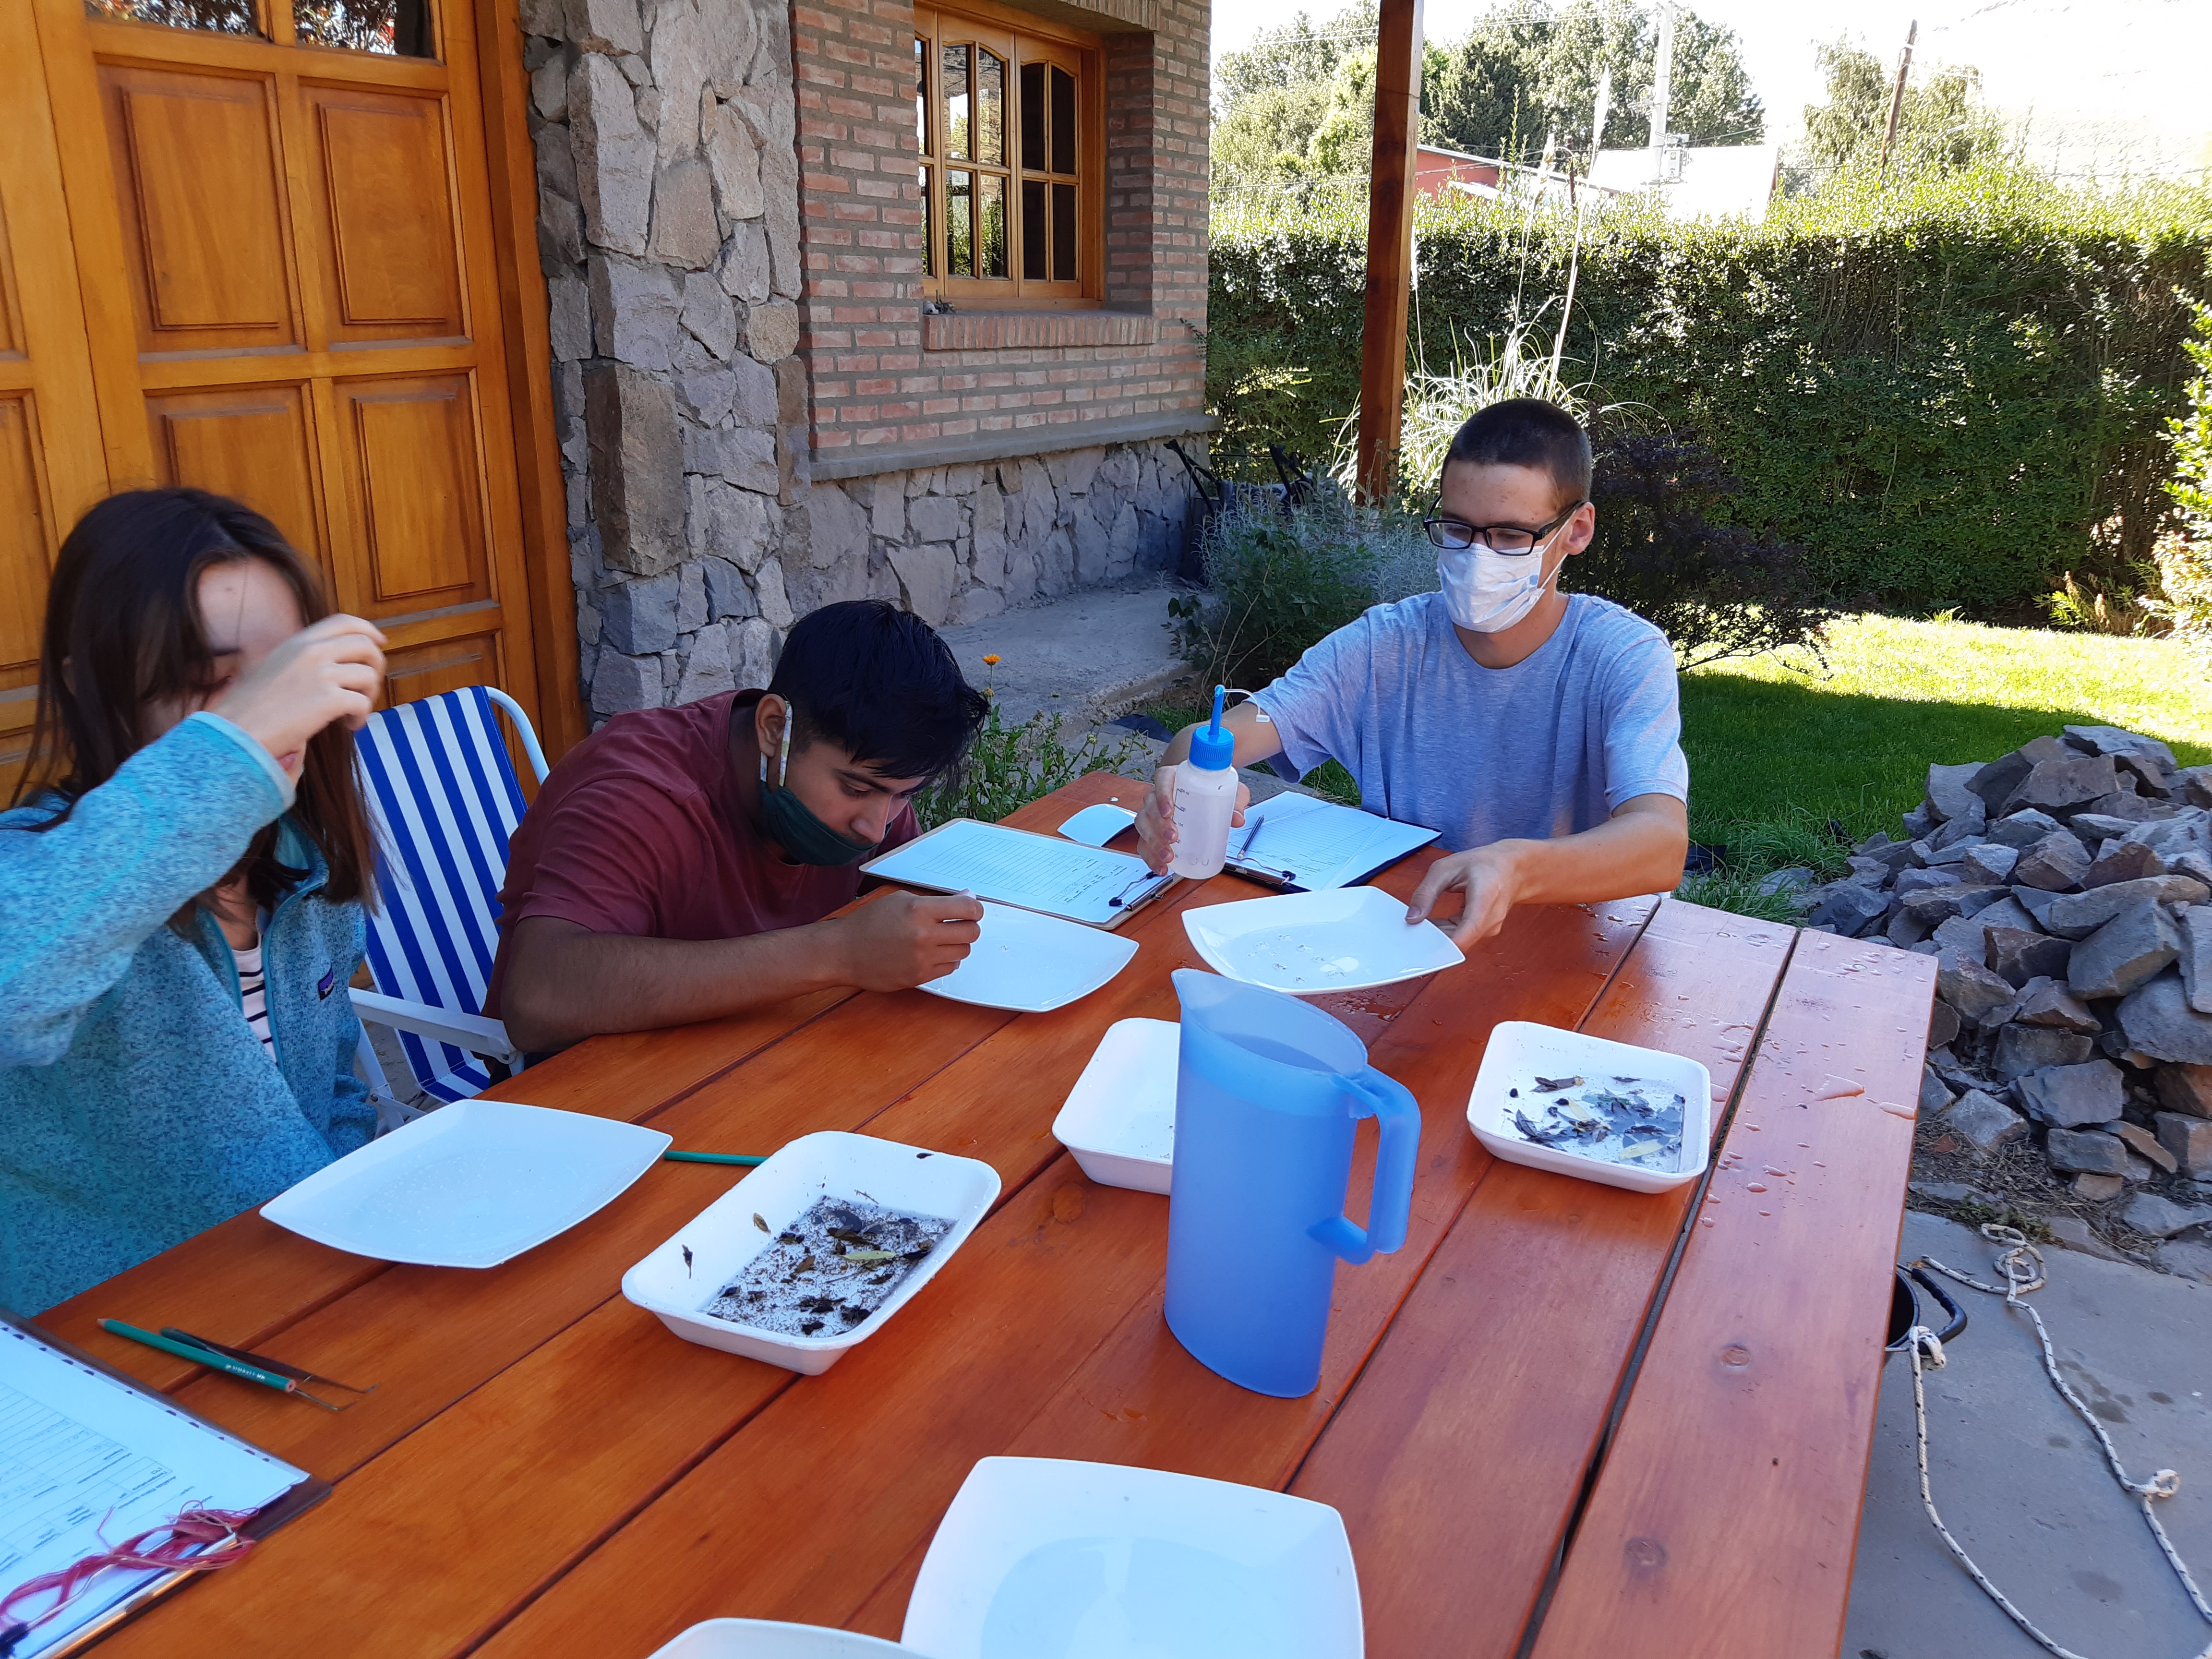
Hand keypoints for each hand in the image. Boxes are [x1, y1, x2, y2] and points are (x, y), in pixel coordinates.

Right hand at [210, 614, 386, 777]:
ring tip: (351, 714)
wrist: (237, 731)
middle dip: (376, 668)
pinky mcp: (329, 699)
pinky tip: (348, 726)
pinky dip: (361, 717)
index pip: (344, 622)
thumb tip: (340, 664)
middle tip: (367, 690)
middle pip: (367, 647)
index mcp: (299, 641)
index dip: (368, 631)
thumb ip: (305, 659)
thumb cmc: (253, 707)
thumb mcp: (276, 666)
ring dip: (368, 698)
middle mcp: (312, 652)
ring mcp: (321, 674)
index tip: (380, 643)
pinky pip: (363, 703)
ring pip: (369, 677)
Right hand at [829, 890, 983, 989]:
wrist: (843, 952)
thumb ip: (935, 902)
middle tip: (959, 923)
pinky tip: (932, 953)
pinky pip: (949, 968)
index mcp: (919, 910)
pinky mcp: (919, 977)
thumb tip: (967, 899)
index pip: (968, 908)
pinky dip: (946, 959)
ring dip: (957, 944)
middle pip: (971, 932)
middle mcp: (923, 935)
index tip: (971, 909)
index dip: (974, 908)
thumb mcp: (900, 900)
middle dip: (969, 926)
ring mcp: (922, 959)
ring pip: (963, 952)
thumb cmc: (869, 923)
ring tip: (941, 939)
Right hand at [1134, 764, 1248, 873]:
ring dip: (1153, 843)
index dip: (1162, 795)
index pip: (1162, 780)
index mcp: (1174, 779)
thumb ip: (1234, 802)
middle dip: (1158, 825)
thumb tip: (1237, 819)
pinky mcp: (1152, 831)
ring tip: (1168, 856)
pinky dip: (1150, 857)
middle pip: (1150, 806)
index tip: (1169, 810)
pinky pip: (1144, 843)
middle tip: (1173, 837)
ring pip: (1143, 825)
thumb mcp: (1227, 792)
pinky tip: (1161, 867)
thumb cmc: (1211, 791)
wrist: (1205, 797)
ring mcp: (1153, 814)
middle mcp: (1158, 795)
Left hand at [1406, 847, 1518, 946]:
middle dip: (1432, 940)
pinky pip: (1461, 938)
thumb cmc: (1484, 864)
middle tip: (1413, 928)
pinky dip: (1445, 933)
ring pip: (1458, 942)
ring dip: (1438, 936)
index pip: (1465, 934)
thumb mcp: (1446, 868)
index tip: (1421, 946)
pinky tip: (1434, 923)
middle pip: (1458, 942)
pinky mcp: (1484, 931)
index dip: (1442, 945)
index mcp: (1484, 898)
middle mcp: (1491, 919)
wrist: (1512, 867)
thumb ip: (1426, 892)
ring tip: (1424, 922)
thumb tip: (1412, 918)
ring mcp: (1489, 928)